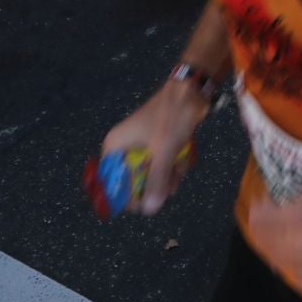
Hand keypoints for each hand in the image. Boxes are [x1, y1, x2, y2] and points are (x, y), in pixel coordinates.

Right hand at [100, 83, 208, 215]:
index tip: (146, 204)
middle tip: (170, 183)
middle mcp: (123, 148)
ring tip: (180, 164)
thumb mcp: (164, 152)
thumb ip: (156, 181)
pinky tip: (185, 157)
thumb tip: (150, 210)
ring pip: (152, 175)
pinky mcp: (157, 145)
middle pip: (134, 182)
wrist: (190, 91)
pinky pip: (162, 165)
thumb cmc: (171, 117)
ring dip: (169, 175)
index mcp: (115, 147)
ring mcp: (141, 147)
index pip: (111, 184)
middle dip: (156, 184)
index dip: (127, 197)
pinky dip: (175, 165)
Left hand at [246, 182, 301, 291]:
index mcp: (295, 223)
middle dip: (265, 226)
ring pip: (278, 261)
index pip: (258, 221)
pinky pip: (297, 273)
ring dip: (278, 245)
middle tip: (275, 213)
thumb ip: (295, 199)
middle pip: (263, 243)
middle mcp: (296, 251)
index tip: (268, 198)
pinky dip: (295, 262)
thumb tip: (282, 203)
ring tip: (288, 232)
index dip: (260, 207)